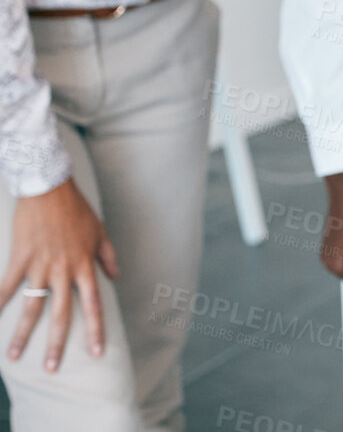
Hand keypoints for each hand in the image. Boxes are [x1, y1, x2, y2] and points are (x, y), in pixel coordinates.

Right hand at [0, 179, 117, 370]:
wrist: (50, 189)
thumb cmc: (77, 210)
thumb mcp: (100, 232)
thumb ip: (108, 256)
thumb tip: (117, 276)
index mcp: (85, 266)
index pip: (93, 305)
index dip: (95, 330)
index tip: (97, 353)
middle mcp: (64, 271)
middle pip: (62, 315)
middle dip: (57, 344)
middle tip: (52, 369)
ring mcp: (41, 267)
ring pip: (32, 307)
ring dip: (23, 334)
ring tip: (15, 357)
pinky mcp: (20, 259)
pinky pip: (6, 286)